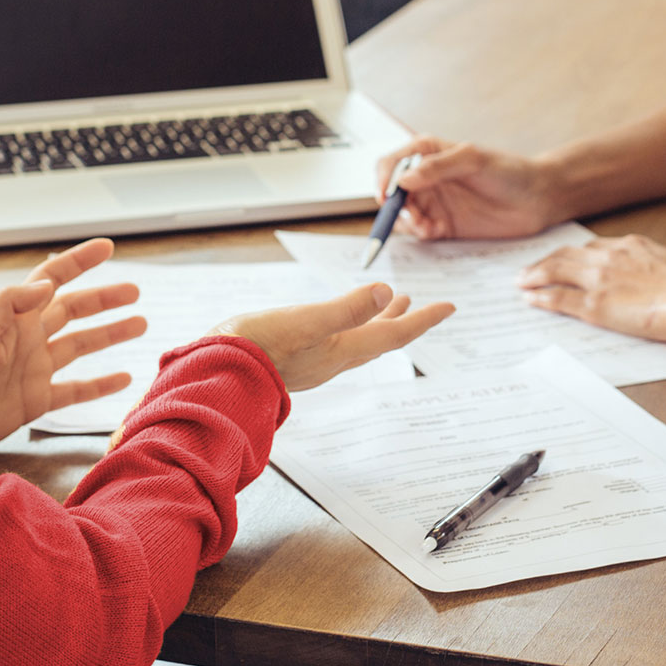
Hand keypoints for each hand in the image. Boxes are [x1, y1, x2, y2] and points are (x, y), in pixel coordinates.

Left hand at [0, 238, 147, 449]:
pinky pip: (76, 389)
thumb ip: (10, 302)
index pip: (53, 278)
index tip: (106, 247)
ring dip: (110, 334)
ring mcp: (36, 368)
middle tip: (134, 290)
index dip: (79, 261)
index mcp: (15, 315)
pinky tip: (123, 378)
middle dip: (104, 299)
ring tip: (141, 324)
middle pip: (74, 309)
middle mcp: (29, 337)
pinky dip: (101, 384)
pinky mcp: (38, 399)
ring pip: (82, 345)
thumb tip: (48, 283)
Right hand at [212, 284, 454, 390]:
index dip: (424, 320)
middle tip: (421, 306)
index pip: (394, 334)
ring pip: (357, 340)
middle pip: (379, 338)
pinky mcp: (293, 359)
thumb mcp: (305, 322)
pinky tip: (335, 323)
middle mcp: (333, 359)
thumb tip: (384, 290)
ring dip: (375, 321)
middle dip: (402, 320)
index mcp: (342, 349)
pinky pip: (334, 342)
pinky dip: (348, 326)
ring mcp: (313, 362)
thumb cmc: (256, 350)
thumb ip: (345, 309)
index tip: (449, 307)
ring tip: (387, 304)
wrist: (215, 376)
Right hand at [375, 136, 562, 240]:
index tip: (384, 196)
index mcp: (428, 153)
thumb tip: (403, 180)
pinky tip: (432, 231)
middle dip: (393, 205)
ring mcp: (434, 202)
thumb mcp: (474, 160)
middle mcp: (426, 178)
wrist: (538, 199)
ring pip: (402, 214)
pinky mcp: (443, 225)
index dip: (382, 179)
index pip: (391, 163)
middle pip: (391, 192)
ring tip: (425, 225)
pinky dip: (419, 233)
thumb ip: (438, 167)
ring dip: (407, 221)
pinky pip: (418, 232)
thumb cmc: (510, 171)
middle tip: (408, 214)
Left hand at [517, 234, 665, 343]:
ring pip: (556, 272)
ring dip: (535, 276)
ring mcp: (599, 280)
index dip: (571, 255)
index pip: (590, 248)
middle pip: (566, 255)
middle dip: (544, 263)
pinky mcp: (595, 304)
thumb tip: (647, 273)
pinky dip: (542, 298)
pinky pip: (559, 299)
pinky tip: (531, 299)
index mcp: (629, 245)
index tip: (561, 259)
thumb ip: (649, 264)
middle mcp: (609, 257)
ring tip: (521, 282)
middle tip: (528, 271)